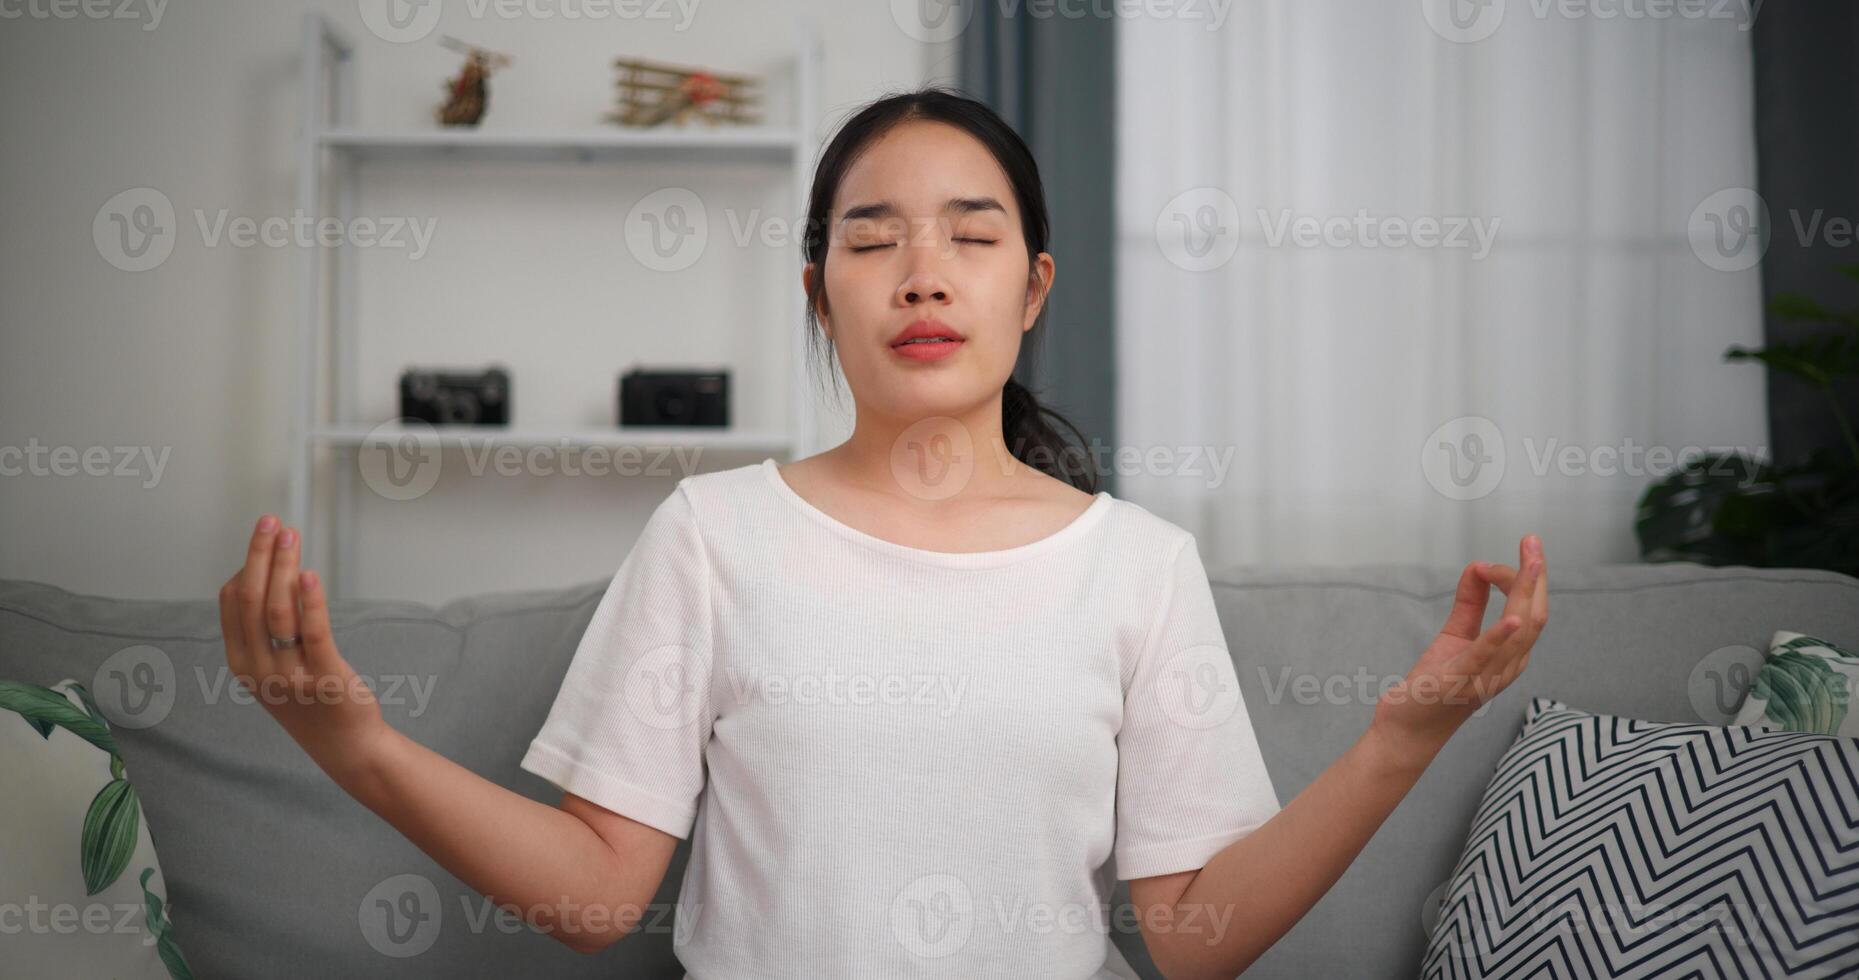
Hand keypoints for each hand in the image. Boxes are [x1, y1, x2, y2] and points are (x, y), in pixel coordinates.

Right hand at [218, 515, 388, 784]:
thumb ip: (263, 630)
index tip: (263, 535)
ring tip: (292, 537)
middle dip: (259, 556)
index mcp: (241, 664)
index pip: (232, 604)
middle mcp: (258, 670)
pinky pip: (312, 633)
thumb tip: (261, 572)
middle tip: (272, 522)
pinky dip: (310, 601)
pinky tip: (309, 574)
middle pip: (251, 601)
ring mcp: (290, 676)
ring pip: (278, 611)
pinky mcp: (325, 679)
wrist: (345, 746)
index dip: (245, 564)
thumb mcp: (273, 667)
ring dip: (283, 567)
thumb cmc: (310, 699)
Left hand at [1369, 534, 1549, 765]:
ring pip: (1518, 633)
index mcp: (1509, 657)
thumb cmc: (1435, 687)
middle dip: (1536, 577)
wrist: (1407, 731)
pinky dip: (1499, 638)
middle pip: (1533, 617)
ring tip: (1530, 562)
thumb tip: (1477, 566)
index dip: (1524, 579)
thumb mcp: (1455, 637)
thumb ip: (1470, 603)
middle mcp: (1506, 669)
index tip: (1502, 556)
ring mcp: (1486, 679)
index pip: (1530, 611)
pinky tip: (1509, 618)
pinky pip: (1484, 658)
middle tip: (1533, 541)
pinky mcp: (1458, 685)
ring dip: (1524, 594)